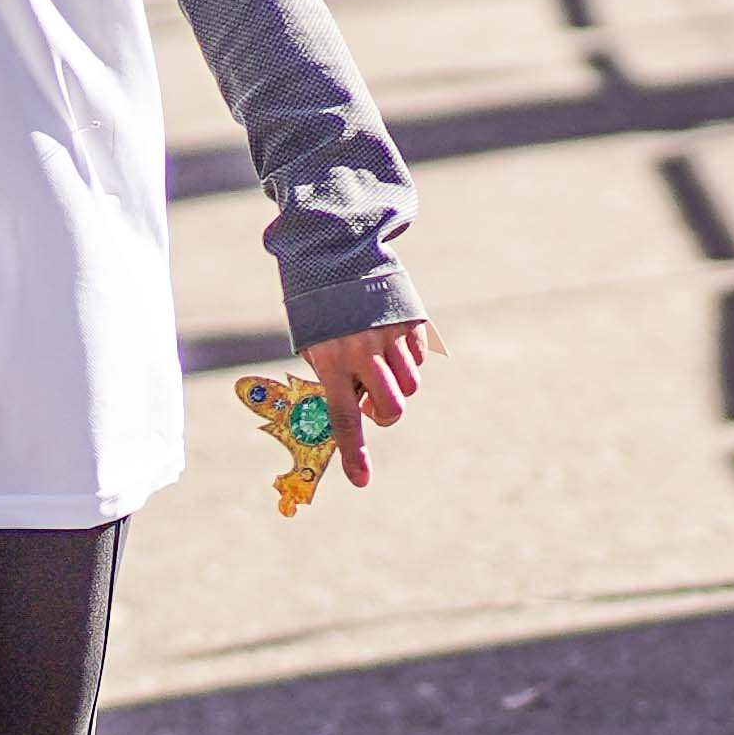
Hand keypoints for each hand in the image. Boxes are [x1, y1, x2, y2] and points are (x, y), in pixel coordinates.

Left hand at [304, 319, 432, 488]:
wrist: (336, 253)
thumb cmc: (319, 309)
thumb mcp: (314, 344)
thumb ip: (336, 379)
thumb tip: (361, 411)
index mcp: (330, 360)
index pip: (343, 417)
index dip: (353, 452)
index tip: (361, 480)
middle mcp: (362, 350)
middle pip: (392, 407)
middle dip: (385, 416)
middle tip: (373, 409)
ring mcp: (389, 335)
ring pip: (410, 385)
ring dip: (397, 387)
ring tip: (377, 367)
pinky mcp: (410, 320)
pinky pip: (419, 358)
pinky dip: (408, 360)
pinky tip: (388, 342)